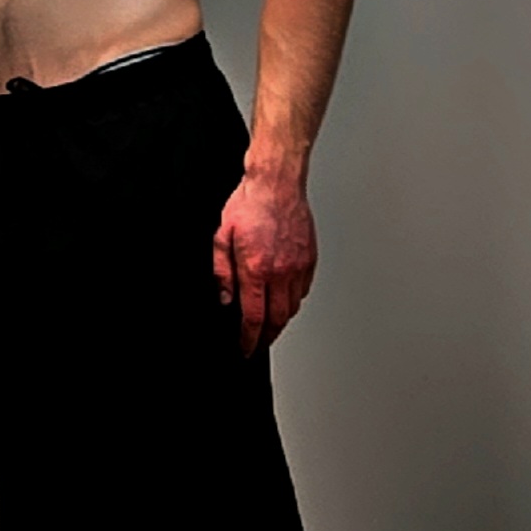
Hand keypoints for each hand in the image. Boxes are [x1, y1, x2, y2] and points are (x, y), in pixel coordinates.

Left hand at [212, 172, 317, 359]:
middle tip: (257, 341)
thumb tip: (226, 297)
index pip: (254, 317)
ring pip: (293, 307)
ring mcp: (298, 265)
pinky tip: (283, 299)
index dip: (249, 338)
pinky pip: (304, 290)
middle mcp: (281, 271)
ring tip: (269, 323)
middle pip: (277, 319)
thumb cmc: (249, 203)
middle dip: (266, 336)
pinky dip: (293, 300)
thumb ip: (222, 271)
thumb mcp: (221, 236)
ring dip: (280, 320)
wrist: (277, 182)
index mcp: (256, 268)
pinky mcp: (309, 258)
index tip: (245, 347)